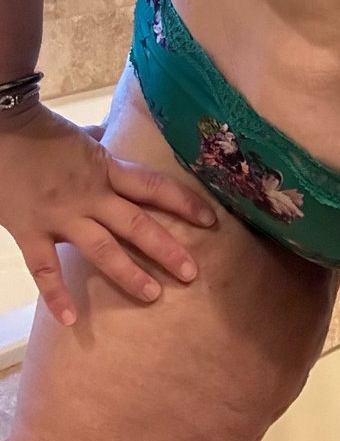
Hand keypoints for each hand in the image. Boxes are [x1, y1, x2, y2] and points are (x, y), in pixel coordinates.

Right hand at [0, 103, 216, 326]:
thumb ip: (100, 141)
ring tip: (154, 295)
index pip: (154, 187)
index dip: (184, 203)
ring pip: (102, 249)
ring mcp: (62, 216)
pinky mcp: (31, 231)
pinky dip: (56, 295)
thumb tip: (111, 133)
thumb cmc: (43, 130)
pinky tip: (71, 318)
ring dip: (129, 274)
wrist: (3, 129)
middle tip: (192, 272)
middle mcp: (91, 195)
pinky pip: (45, 269)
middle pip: (137, 224)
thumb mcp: (82, 134)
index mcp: (107, 169)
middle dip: (167, 248)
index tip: (210, 220)